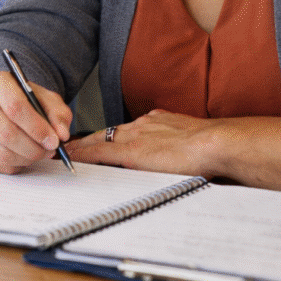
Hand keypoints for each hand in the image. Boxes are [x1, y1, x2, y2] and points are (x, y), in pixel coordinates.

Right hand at [0, 71, 71, 173]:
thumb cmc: (23, 102)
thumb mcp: (45, 99)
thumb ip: (58, 114)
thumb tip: (61, 134)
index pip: (15, 107)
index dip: (37, 127)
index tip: (53, 140)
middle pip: (7, 133)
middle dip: (33, 148)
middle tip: (48, 151)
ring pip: (1, 153)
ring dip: (26, 159)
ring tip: (38, 153)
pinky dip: (15, 165)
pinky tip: (22, 156)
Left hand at [67, 110, 280, 199]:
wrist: (218, 144)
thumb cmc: (215, 147)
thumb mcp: (193, 140)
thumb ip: (181, 144)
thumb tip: (185, 156)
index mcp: (159, 122)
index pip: (127, 130)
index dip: (110, 137)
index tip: (96, 140)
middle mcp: (143, 124)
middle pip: (107, 131)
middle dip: (88, 138)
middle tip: (66, 144)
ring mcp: (134, 135)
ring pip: (99, 139)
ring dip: (81, 146)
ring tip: (62, 152)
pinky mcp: (129, 150)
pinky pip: (97, 151)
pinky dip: (81, 154)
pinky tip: (68, 157)